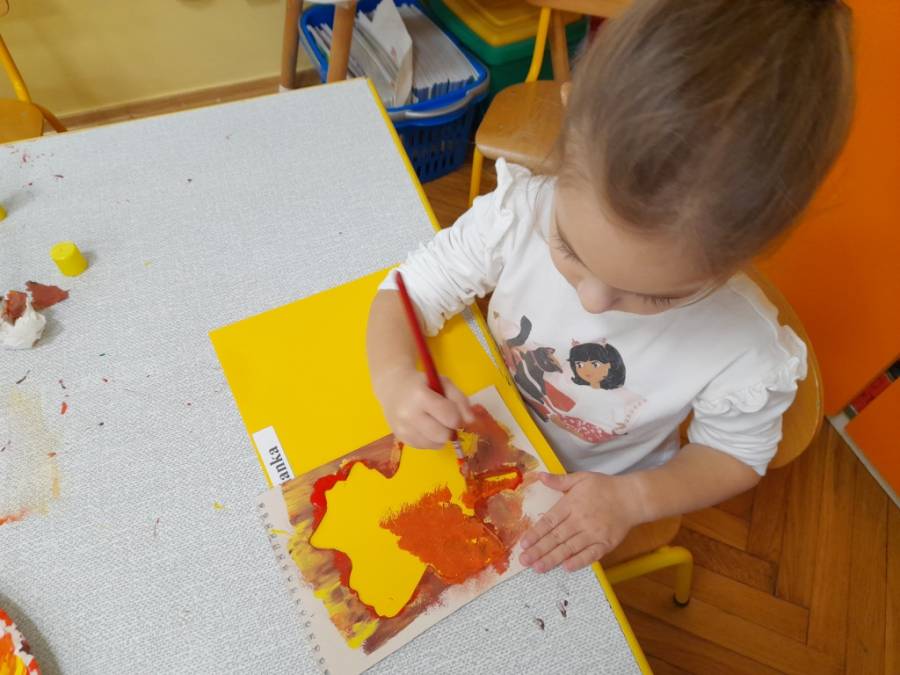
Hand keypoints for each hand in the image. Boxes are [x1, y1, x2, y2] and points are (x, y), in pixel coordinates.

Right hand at [373, 366, 473, 448]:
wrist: (393, 387)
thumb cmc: (423, 384)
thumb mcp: (444, 383)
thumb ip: (460, 400)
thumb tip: (470, 420)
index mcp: (420, 396)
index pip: (449, 416)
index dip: (457, 417)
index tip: (454, 413)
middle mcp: (408, 414)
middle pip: (443, 435)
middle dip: (449, 429)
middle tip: (445, 419)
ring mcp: (402, 428)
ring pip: (435, 444)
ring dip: (440, 436)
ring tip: (434, 422)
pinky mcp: (400, 438)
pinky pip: (425, 447)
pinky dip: (430, 439)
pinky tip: (425, 426)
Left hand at [519, 472, 646, 572]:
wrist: (632, 497)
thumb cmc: (605, 487)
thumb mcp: (581, 478)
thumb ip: (559, 480)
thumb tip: (540, 476)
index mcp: (571, 504)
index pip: (549, 521)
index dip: (535, 533)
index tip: (523, 543)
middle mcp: (580, 520)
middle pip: (556, 537)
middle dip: (538, 550)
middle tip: (524, 561)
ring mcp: (593, 533)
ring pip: (569, 548)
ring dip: (553, 559)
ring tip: (538, 568)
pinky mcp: (606, 543)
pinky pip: (590, 555)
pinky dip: (579, 561)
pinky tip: (567, 568)